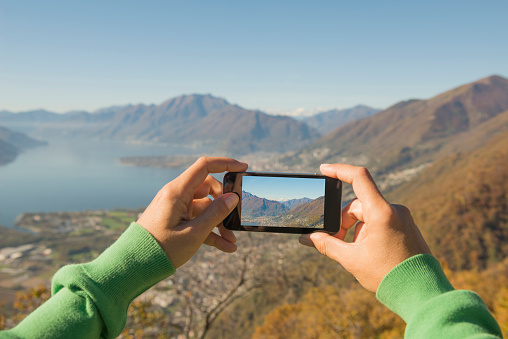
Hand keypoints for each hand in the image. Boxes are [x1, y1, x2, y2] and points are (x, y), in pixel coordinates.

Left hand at [137, 157, 247, 267]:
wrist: (135, 266)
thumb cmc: (162, 249)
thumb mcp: (194, 233)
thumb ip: (215, 214)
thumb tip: (233, 198)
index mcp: (177, 192)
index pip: (204, 167)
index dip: (225, 164)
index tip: (243, 168)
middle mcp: (176, 195)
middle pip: (208, 189)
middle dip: (224, 204)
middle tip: (234, 220)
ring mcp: (176, 208)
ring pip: (205, 207)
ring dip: (219, 222)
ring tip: (231, 240)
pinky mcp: (176, 220)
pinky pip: (198, 220)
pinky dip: (211, 231)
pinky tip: (225, 246)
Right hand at [299, 164, 430, 291]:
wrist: (421, 293)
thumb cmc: (387, 276)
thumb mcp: (351, 259)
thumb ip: (327, 244)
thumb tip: (307, 237)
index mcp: (382, 213)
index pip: (359, 178)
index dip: (339, 170)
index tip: (323, 170)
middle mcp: (394, 210)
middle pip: (357, 204)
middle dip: (342, 221)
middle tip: (335, 242)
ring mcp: (402, 217)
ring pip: (367, 214)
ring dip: (354, 229)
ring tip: (353, 252)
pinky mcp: (405, 225)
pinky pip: (380, 220)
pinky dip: (367, 231)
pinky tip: (367, 251)